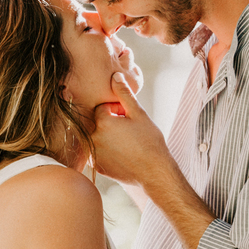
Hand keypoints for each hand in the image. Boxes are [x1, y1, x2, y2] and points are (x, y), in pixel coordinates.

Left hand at [90, 73, 174, 187]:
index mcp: (102, 122)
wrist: (155, 173)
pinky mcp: (96, 166)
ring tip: (126, 143)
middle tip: (128, 131)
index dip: (116, 110)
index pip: (102, 107)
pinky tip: (121, 155)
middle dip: (109, 122)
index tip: (127, 117)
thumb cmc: (150, 142)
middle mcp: (93, 138)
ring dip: (106, 136)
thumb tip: (114, 75)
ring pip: (95, 137)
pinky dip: (105, 151)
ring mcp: (93, 154)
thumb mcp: (139, 114)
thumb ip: (124, 94)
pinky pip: (96, 153)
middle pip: (96, 122)